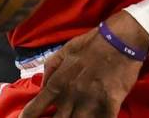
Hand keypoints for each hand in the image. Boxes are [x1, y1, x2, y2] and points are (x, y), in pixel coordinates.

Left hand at [20, 11, 144, 117]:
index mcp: (59, 83)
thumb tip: (42, 87)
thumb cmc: (91, 43)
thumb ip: (50, 68)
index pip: (37, 106)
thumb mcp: (65, 50)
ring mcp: (91, 102)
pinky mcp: (110, 105)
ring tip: (77, 116)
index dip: (28, 116)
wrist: (121, 39)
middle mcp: (72, 96)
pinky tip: (97, 117)